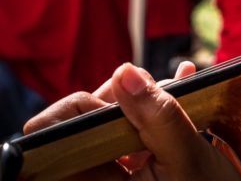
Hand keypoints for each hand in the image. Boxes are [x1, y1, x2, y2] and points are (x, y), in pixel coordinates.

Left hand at [24, 62, 240, 179]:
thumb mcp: (187, 156)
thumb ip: (157, 116)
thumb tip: (124, 72)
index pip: (52, 142)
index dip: (78, 111)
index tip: (120, 102)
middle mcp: (97, 179)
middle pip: (81, 126)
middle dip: (119, 99)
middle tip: (155, 88)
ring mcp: (115, 174)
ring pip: (109, 124)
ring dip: (142, 99)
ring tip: (176, 86)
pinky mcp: (134, 167)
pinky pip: (132, 130)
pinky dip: (154, 107)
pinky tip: (181, 84)